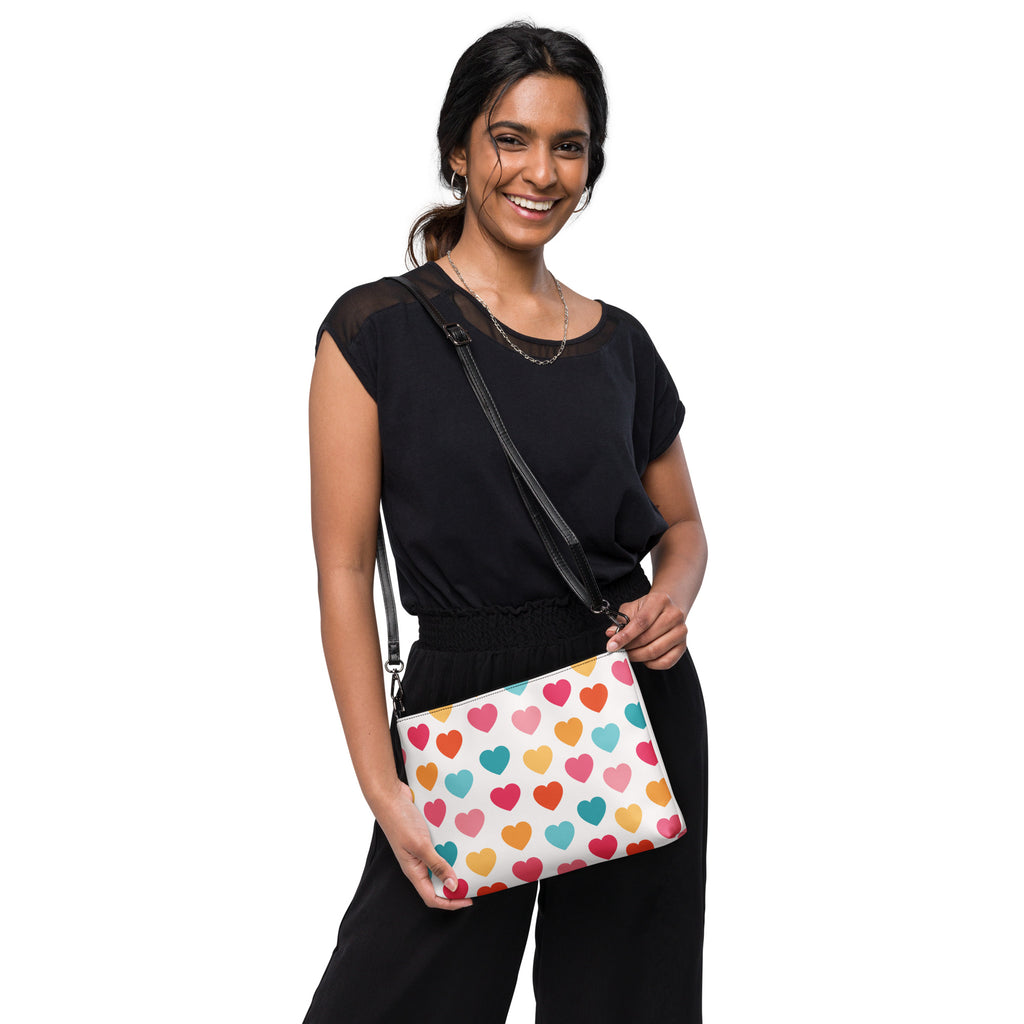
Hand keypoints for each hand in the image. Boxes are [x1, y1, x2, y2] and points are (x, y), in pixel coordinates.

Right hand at [371, 780, 473, 909]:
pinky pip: (440, 849)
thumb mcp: (420, 845)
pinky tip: (463, 845)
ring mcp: (420, 850)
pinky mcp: (424, 838)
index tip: (469, 900)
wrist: (390, 796)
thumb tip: (453, 886)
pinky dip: (451, 850)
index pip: (432, 898)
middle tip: (474, 882)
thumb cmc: (400, 821)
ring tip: (472, 865)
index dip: (450, 903)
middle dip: (455, 887)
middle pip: (438, 885)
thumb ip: (437, 865)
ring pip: (440, 866)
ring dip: (455, 867)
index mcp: (414, 871)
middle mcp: (417, 864)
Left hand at [604, 589, 687, 668]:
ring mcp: (681, 631)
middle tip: (619, 650)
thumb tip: (611, 634)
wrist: (669, 608)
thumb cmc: (648, 608)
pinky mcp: (683, 646)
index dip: (625, 636)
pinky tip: (643, 657)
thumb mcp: (632, 607)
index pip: (641, 622)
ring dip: (638, 656)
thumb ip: (620, 620)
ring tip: (629, 653)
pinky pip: (666, 662)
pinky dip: (651, 663)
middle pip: (648, 638)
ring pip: (656, 651)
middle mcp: (674, 615)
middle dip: (629, 647)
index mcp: (660, 600)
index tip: (611, 645)